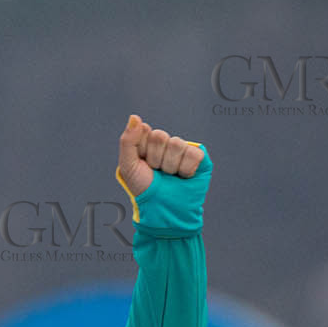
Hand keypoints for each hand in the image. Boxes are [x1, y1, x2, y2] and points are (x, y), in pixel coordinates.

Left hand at [115, 114, 212, 232]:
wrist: (161, 209)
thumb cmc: (144, 189)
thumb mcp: (128, 165)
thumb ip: (128, 140)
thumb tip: (134, 117)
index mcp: (148, 142)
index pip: (145, 131)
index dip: (141, 150)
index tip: (142, 163)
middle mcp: (166, 143)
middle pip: (160, 137)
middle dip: (155, 158)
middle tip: (156, 172)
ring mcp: (183, 149)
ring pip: (176, 144)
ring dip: (169, 166)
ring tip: (169, 176)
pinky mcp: (199, 158)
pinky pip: (193, 153)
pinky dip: (185, 170)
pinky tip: (183, 177)